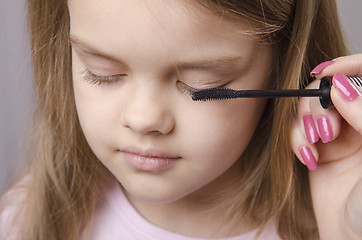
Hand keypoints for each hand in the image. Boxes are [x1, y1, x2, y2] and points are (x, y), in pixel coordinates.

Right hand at [290, 54, 361, 238]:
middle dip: (320, 105)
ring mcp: (340, 135)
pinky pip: (298, 130)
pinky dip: (296, 140)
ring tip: (311, 148)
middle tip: (324, 131)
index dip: (349, 65)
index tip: (328, 73)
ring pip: (310, 108)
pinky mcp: (319, 149)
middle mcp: (360, 121)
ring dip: (304, 125)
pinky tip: (307, 158)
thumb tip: (339, 83)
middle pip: (331, 88)